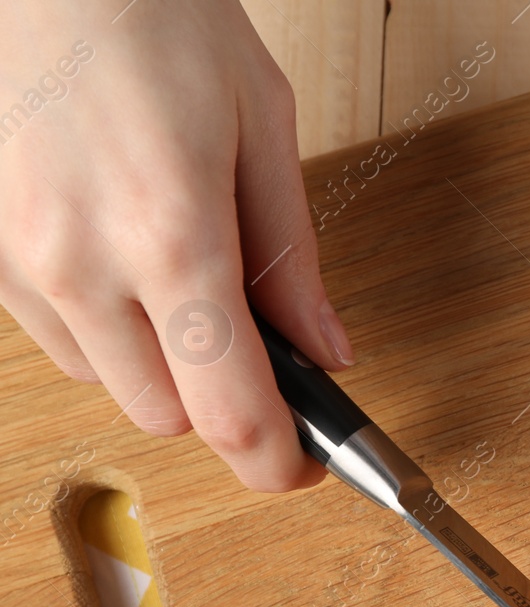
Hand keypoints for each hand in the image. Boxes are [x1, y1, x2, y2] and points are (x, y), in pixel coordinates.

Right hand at [0, 0, 352, 491]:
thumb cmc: (149, 15)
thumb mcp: (260, 122)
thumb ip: (293, 255)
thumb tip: (326, 351)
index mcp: (173, 234)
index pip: (231, 413)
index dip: (277, 462)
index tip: (304, 465)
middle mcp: (81, 261)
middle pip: (167, 416)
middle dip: (220, 396)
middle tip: (256, 342)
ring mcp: (17, 258)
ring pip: (105, 382)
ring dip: (157, 360)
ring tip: (178, 267)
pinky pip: (51, 332)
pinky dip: (98, 320)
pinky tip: (118, 250)